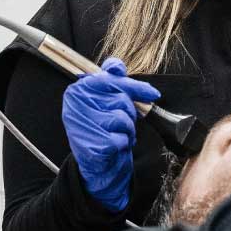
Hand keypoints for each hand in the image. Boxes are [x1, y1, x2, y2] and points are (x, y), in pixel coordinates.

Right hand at [62, 57, 160, 212]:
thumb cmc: (100, 130)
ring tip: (115, 135)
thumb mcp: (103, 102)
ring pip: (124, 119)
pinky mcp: (94, 144)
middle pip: (121, 100)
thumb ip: (110, 81)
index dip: (136, 87)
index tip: (153, 93)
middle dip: (128, 114)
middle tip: (119, 124)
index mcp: (77, 90)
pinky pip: (123, 138)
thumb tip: (116, 65)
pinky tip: (113, 147)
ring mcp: (84, 125)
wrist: (94, 165)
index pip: (112, 80)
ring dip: (127, 130)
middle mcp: (76, 105)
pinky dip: (123, 144)